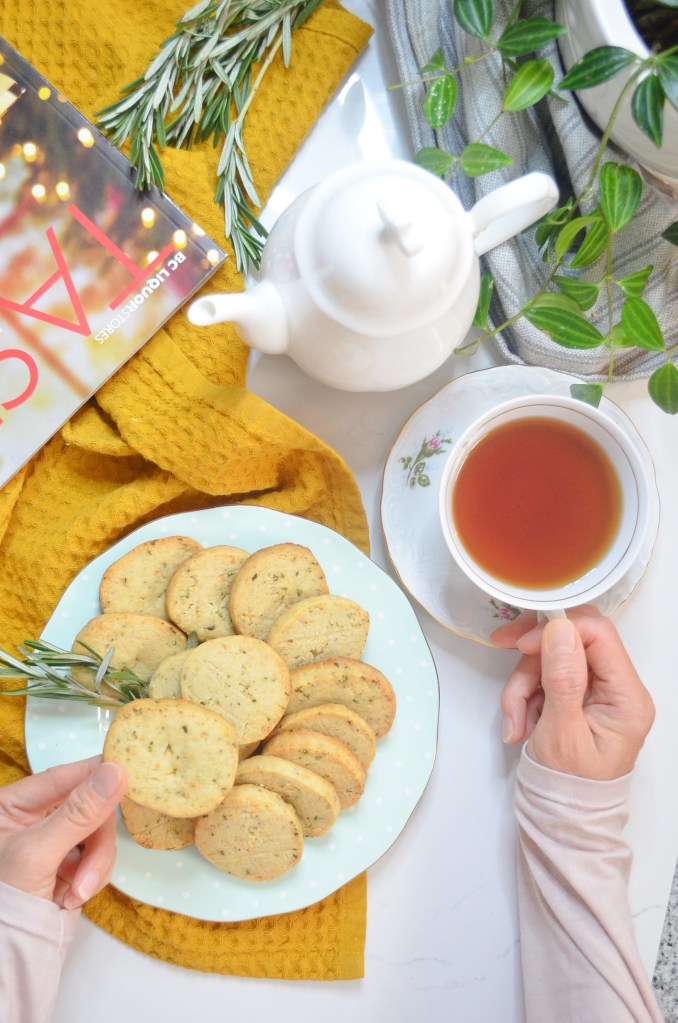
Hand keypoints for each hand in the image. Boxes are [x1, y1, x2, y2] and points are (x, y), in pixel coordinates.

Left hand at [0, 756, 126, 908]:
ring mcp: (53, 841)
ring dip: (95, 865)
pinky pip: (98, 855)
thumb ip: (78, 813)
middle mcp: (33, 817)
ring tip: (77, 893)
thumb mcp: (37, 854)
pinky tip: (72, 897)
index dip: (95, 775)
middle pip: (88, 806)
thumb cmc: (5, 902)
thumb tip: (116, 770)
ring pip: (98, 833)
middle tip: (89, 872)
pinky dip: (94, 876)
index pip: (62, 777)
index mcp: (12, 804)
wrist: (8, 960)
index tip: (127, 774)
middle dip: (94, 842)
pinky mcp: (70, 863)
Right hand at [491, 608, 654, 779]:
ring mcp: (597, 693)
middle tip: (502, 652)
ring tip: (515, 720)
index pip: (598, 634)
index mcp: (628, 697)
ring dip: (523, 683)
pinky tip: (521, 722)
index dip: (558, 629)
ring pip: (552, 658)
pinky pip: (545, 677)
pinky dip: (526, 695)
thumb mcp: (561, 732)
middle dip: (534, 656)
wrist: (561, 821)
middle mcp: (618, 689)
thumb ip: (562, 678)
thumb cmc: (567, 788)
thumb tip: (560, 629)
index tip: (522, 643)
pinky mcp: (576, 697)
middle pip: (572, 641)